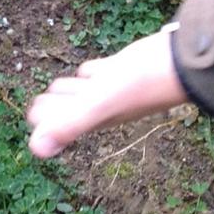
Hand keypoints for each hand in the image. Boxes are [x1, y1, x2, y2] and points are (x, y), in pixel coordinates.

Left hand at [26, 26, 186, 158]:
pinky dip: (91, 73)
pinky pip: (100, 74)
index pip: (58, 124)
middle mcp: (100, 107)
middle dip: (54, 105)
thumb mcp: (100, 103)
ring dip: (70, 89)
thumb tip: (35, 149)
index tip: (37, 109)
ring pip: (83, 91)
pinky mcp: (122, 69)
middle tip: (42, 102)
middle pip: (68, 108)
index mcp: (91, 118)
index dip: (43, 118)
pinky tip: (90, 72)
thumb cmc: (140, 84)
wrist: (177, 63)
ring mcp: (111, 88)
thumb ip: (71, 124)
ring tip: (62, 88)